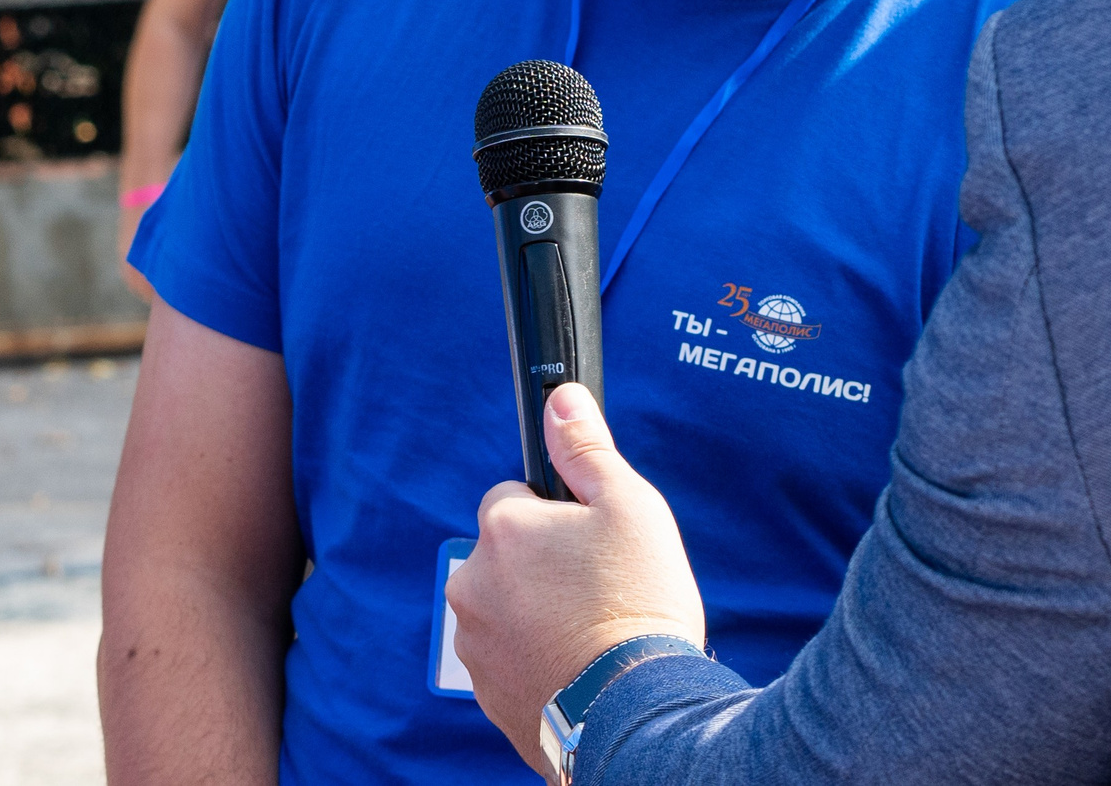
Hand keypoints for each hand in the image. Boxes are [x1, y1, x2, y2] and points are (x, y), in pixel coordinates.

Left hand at [449, 384, 705, 775]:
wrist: (633, 711)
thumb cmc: (637, 601)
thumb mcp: (629, 506)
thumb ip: (586, 449)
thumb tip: (561, 398)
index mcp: (503, 528)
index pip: (514, 496)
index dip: (558, 513)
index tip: (591, 542)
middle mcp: (472, 583)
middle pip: (506, 554)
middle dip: (542, 564)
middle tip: (597, 587)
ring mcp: (474, 643)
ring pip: (505, 606)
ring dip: (536, 611)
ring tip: (591, 631)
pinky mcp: (486, 693)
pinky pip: (508, 657)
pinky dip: (535, 657)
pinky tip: (577, 665)